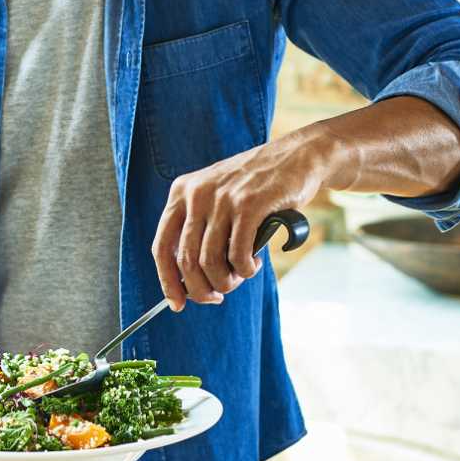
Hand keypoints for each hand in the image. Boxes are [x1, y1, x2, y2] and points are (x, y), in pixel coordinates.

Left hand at [152, 132, 326, 309]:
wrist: (298, 156)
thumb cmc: (256, 186)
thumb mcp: (216, 197)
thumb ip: (200, 230)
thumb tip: (189, 282)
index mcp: (181, 192)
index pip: (161, 247)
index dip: (168, 282)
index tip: (178, 304)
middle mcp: (196, 194)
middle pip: (186, 261)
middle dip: (202, 289)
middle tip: (219, 295)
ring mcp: (222, 198)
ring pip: (210, 263)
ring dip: (226, 281)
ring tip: (240, 276)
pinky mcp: (250, 205)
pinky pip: (238, 256)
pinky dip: (245, 270)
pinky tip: (253, 264)